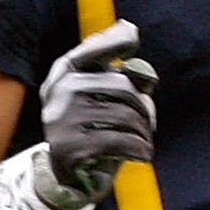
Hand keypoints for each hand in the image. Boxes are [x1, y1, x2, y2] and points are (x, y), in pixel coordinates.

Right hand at [36, 20, 158, 204]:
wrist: (63, 172)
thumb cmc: (89, 126)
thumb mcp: (98, 97)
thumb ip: (118, 74)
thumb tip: (136, 48)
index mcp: (63, 74)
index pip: (91, 49)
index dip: (114, 41)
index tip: (133, 37)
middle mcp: (60, 92)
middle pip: (121, 85)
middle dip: (144, 105)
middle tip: (150, 121)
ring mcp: (63, 120)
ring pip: (125, 116)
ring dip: (144, 131)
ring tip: (145, 139)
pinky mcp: (71, 147)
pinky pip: (120, 141)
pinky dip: (140, 148)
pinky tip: (144, 152)